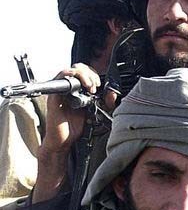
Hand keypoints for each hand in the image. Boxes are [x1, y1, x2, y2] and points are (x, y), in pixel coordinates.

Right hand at [33, 63, 112, 202]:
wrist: (63, 141)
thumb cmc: (75, 127)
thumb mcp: (93, 112)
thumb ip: (102, 103)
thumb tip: (111, 94)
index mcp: (77, 91)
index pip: (85, 72)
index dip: (93, 74)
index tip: (100, 84)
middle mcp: (68, 89)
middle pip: (77, 68)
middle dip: (90, 73)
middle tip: (96, 85)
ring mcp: (60, 92)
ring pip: (69, 71)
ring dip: (83, 75)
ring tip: (90, 87)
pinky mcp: (54, 97)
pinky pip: (59, 81)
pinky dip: (71, 79)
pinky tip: (81, 88)